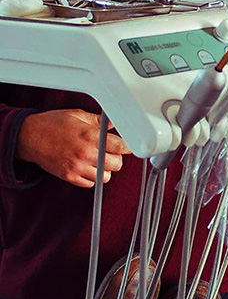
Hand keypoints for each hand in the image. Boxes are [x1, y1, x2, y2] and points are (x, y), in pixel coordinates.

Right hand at [16, 111, 130, 187]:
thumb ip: (98, 121)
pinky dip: (92, 177)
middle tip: (111, 152)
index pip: (120, 146)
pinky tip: (88, 167)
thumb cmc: (52, 124)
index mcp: (89, 135)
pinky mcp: (69, 176)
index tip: (126, 145)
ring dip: (105, 169)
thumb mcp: (77, 115)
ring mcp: (77, 167)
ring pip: (105, 177)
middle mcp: (84, 153)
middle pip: (116, 164)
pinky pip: (91, 183)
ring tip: (99, 160)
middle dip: (116, 158)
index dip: (126, 146)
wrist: (29, 137)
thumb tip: (114, 123)